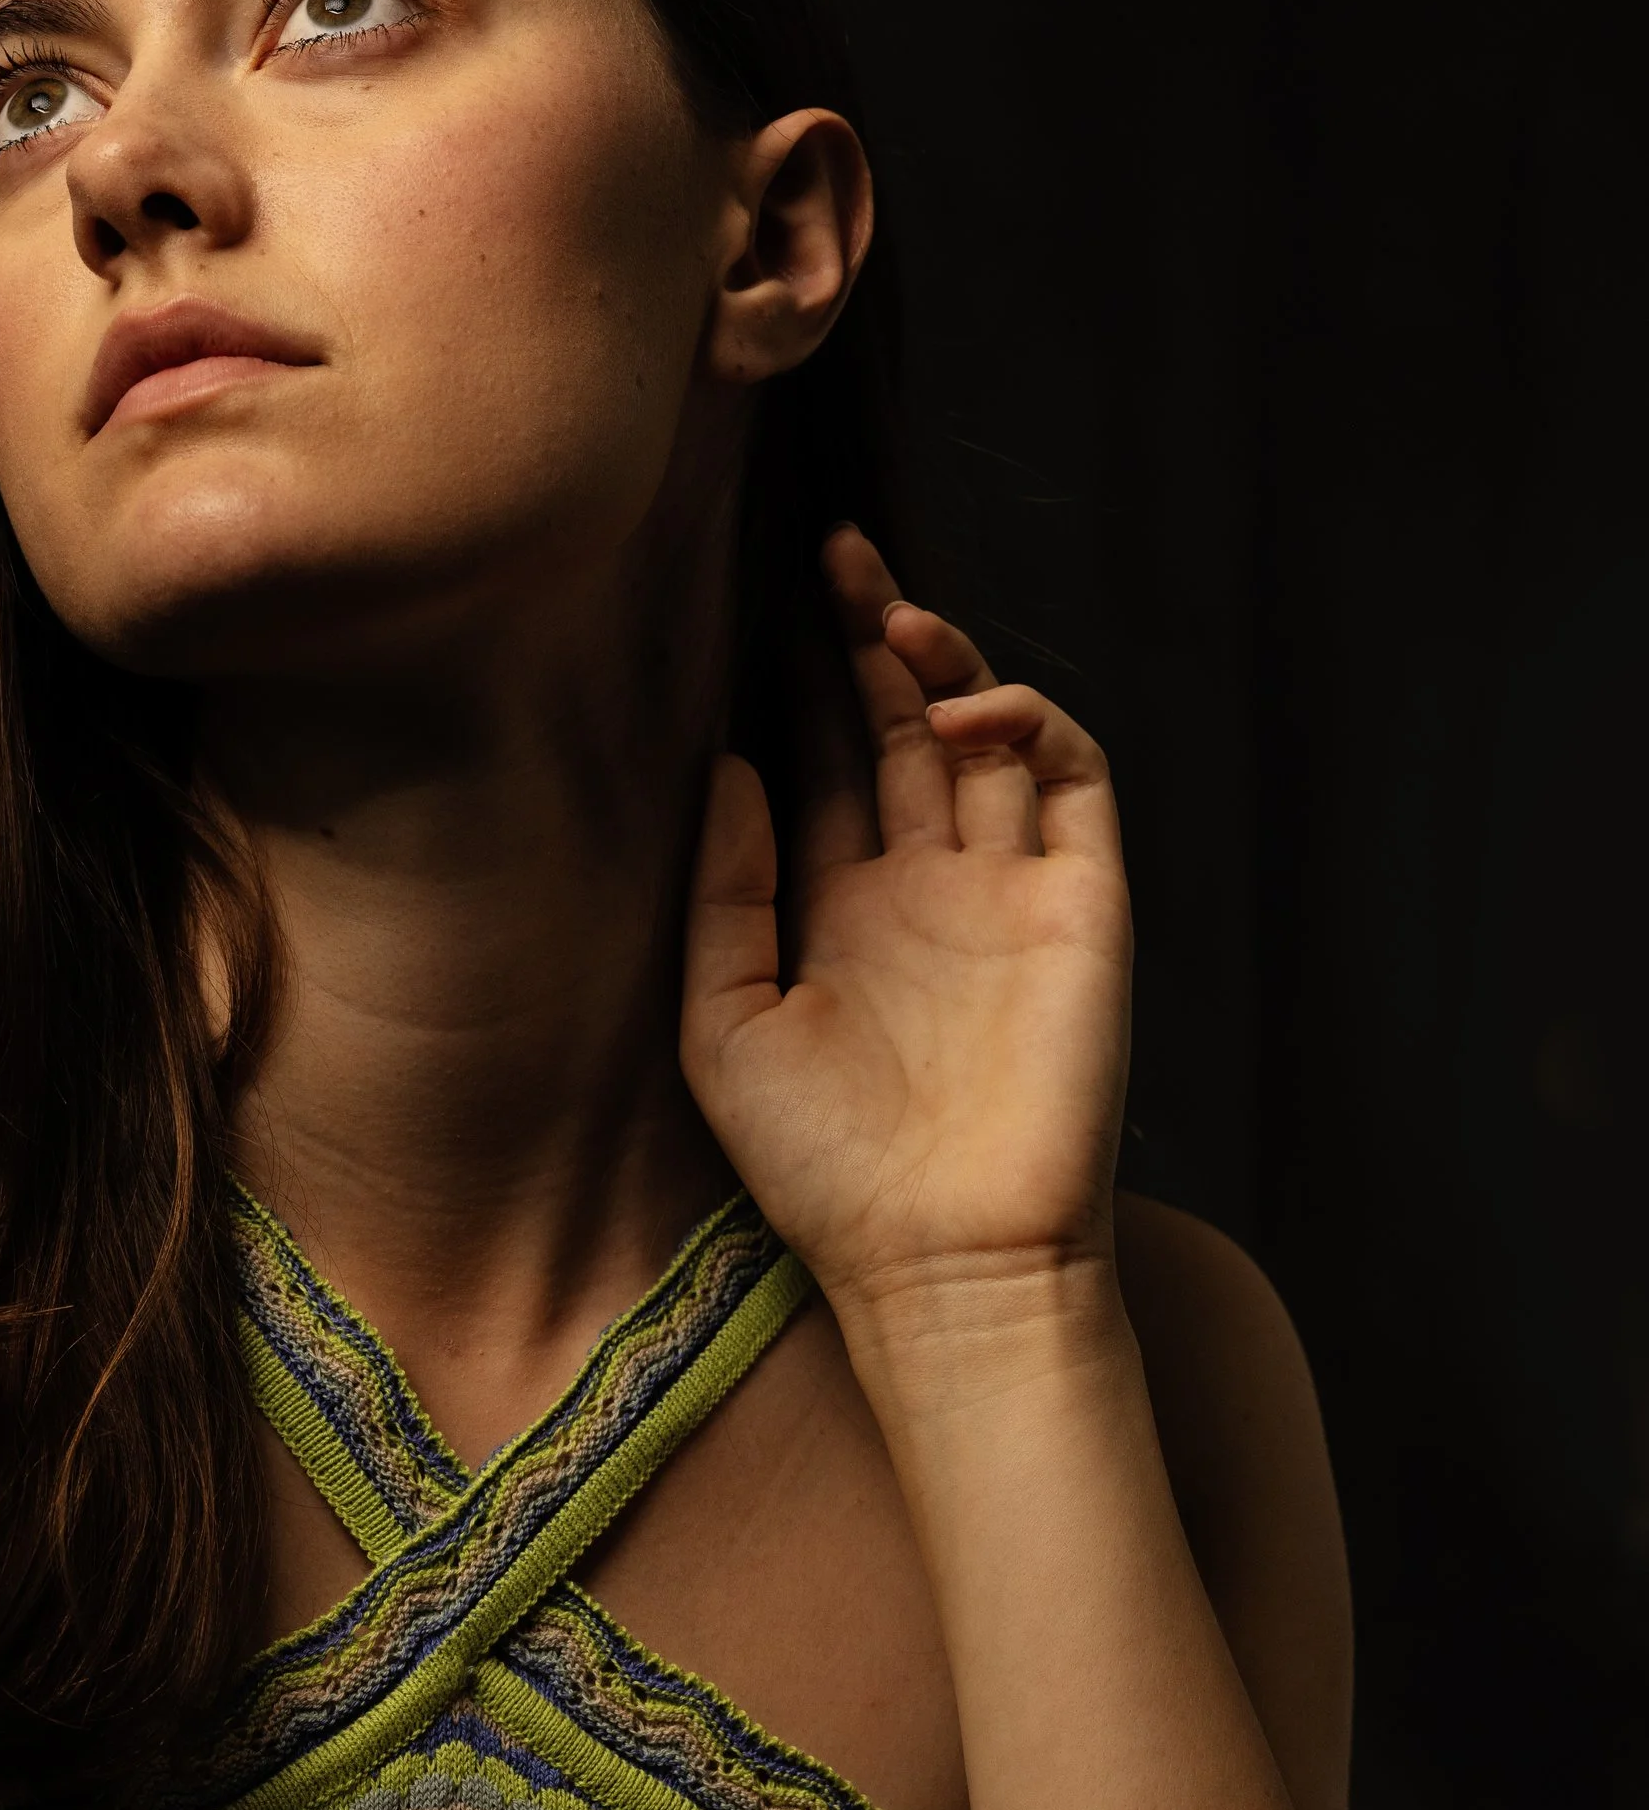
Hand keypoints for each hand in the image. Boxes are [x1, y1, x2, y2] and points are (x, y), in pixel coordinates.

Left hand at [681, 528, 1131, 1317]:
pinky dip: (1028, 722)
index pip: (822, 760)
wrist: (942, 1262)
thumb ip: (727, 891)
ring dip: (943, 661)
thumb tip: (729, 761)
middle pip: (899, 724)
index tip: (761, 594)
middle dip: (868, 634)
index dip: (800, 679)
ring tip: (889, 614)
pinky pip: (1071, 781)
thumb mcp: (727, 1025)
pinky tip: (960, 711)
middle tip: (829, 547)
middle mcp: (926, 886)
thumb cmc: (822, 1172)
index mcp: (840, 910)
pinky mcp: (1083, 905)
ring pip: (987, 734)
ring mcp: (1009, 891)